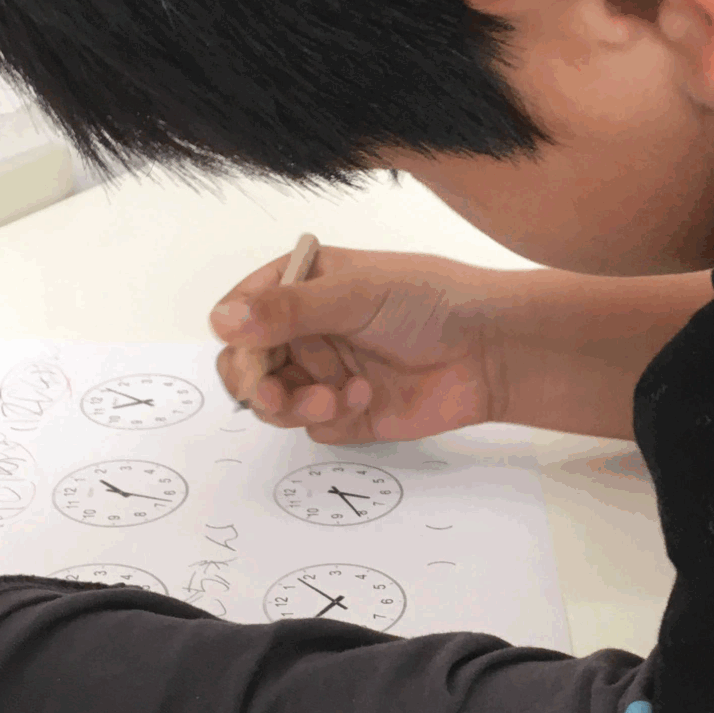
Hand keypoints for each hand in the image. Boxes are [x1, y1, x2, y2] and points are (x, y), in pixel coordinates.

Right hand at [211, 249, 520, 445]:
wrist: (491, 352)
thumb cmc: (429, 302)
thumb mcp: (357, 293)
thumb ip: (288, 309)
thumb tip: (222, 321)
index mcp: (304, 286)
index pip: (242, 311)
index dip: (237, 335)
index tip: (248, 350)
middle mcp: (307, 330)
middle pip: (247, 364)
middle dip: (256, 381)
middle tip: (274, 392)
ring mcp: (325, 372)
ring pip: (273, 401)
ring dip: (292, 404)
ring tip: (331, 398)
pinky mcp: (347, 413)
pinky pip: (312, 426)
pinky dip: (331, 417)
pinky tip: (366, 397)